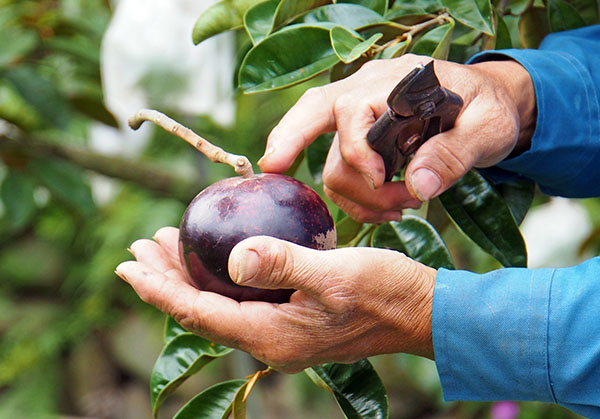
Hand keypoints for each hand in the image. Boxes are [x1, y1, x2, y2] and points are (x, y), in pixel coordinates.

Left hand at [115, 227, 435, 372]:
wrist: (420, 313)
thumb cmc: (383, 292)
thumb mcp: (335, 273)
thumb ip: (283, 264)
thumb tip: (235, 256)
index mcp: (271, 334)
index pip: (199, 312)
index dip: (159, 288)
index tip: (128, 263)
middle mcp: (269, 341)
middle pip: (202, 310)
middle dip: (166, 280)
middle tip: (140, 246)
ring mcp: (282, 333)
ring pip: (220, 305)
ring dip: (191, 277)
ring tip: (169, 247)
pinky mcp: (294, 320)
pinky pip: (243, 302)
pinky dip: (221, 278)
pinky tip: (220, 257)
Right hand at [259, 54, 535, 222]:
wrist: (488, 106)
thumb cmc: (489, 109)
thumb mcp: (489, 127)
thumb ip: (456, 152)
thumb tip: (419, 185)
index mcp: (396, 82)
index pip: (351, 110)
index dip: (359, 154)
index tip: (387, 184)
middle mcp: (368, 93)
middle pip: (312, 114)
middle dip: (291, 142)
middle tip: (273, 168)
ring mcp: (360, 117)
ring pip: (331, 160)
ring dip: (357, 195)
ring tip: (401, 207)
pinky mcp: (361, 140)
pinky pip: (339, 171)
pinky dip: (354, 199)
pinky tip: (385, 209)